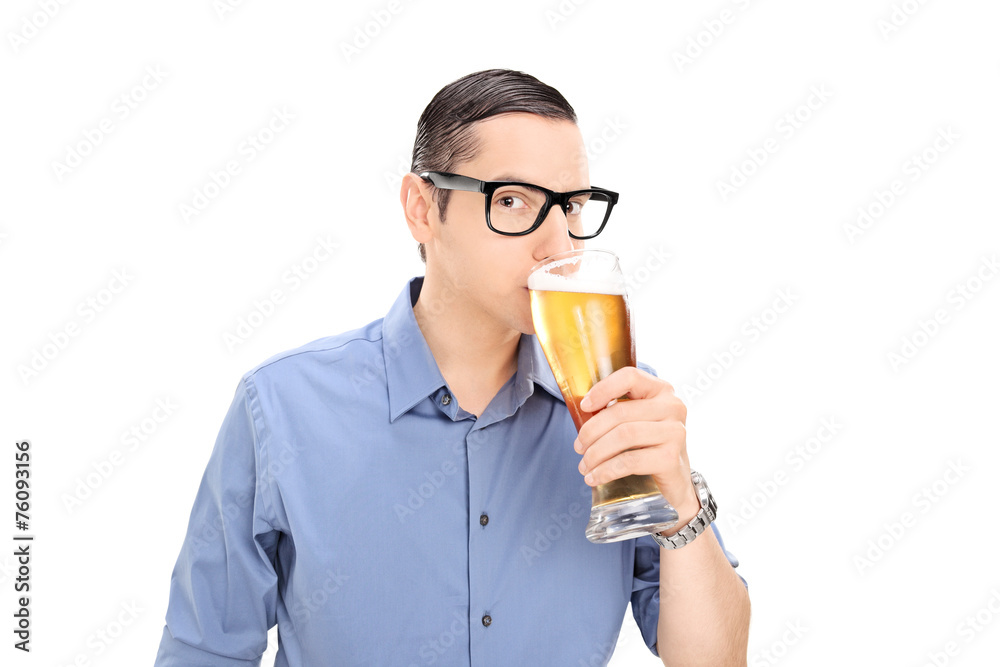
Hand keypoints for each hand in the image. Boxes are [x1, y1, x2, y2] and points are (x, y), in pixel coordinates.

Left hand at [573, 367, 700, 523]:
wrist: (675, 482)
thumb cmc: (649, 447)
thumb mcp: (636, 422)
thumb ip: (616, 411)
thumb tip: (581, 411)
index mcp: (661, 390)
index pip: (630, 377)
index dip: (603, 389)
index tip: (584, 407)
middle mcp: (672, 407)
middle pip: (620, 412)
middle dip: (591, 431)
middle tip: (578, 447)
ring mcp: (675, 432)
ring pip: (624, 436)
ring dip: (596, 453)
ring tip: (584, 466)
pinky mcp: (671, 458)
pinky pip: (630, 461)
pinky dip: (606, 470)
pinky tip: (595, 477)